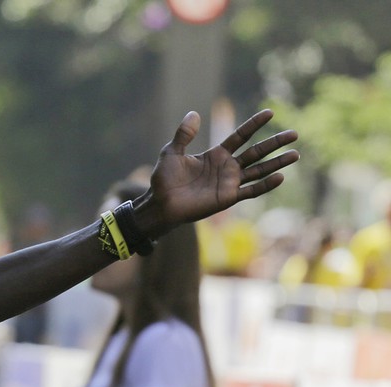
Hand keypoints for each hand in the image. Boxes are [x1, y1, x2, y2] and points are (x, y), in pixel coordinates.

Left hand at [145, 110, 298, 232]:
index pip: (240, 136)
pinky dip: (266, 185)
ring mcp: (229, 183)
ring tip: (295, 154)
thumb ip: (183, 135)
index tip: (270, 112)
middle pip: (256, 152)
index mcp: (216, 154)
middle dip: (275, 143)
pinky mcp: (228, 198)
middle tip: (294, 134)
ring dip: (277, 163)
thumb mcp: (171, 152)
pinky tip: (280, 176)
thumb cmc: (164, 179)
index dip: (254, 124)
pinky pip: (251, 191)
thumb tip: (193, 113)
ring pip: (259, 170)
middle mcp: (227, 167)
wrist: (160, 203)